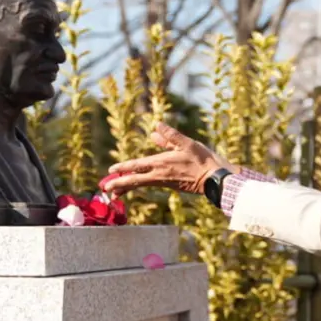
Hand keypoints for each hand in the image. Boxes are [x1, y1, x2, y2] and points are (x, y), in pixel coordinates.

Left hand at [102, 122, 234, 195]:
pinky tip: (136, 184)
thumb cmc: (202, 159)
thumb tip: (156, 127)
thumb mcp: (186, 143)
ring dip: (127, 187)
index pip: (137, 165)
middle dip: (119, 184)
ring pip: (141, 184)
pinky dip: (139, 186)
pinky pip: (150, 185)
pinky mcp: (170, 185)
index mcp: (161, 163)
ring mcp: (164, 182)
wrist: (214, 179)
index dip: (123, 167)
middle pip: (135, 181)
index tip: (111, 169)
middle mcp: (160, 175)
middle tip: (105, 189)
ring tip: (115, 193)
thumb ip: (170, 136)